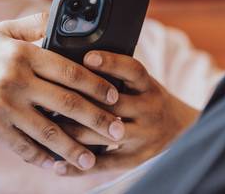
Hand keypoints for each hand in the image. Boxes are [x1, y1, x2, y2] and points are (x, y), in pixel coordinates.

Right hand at [0, 13, 125, 170]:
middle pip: (67, 103)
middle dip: (97, 119)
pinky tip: (60, 166)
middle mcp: (15, 80)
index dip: (97, 84)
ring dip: (75, 148)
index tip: (115, 96)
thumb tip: (63, 15)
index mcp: (22, 54)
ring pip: (49, 131)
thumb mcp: (0, 32)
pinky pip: (25, 148)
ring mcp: (3, 107)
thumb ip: (34, 24)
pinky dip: (44, 159)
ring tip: (94, 159)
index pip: (69, 70)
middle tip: (119, 131)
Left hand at [52, 51, 198, 175]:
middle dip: (77, 102)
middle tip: (46, 97)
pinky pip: (103, 164)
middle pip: (111, 105)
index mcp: (148, 86)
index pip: (132, 70)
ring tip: (44, 128)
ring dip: (71, 133)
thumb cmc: (147, 99)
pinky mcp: (134, 159)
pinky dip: (78, 167)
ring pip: (102, 135)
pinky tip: (56, 165)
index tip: (87, 57)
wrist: (181, 131)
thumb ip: (116, 74)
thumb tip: (74, 59)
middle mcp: (148, 110)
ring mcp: (142, 136)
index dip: (111, 62)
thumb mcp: (141, 83)